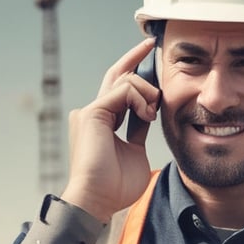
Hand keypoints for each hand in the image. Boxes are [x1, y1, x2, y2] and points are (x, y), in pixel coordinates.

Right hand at [61, 37, 159, 221]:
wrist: (98, 200)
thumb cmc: (116, 187)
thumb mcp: (135, 151)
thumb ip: (139, 130)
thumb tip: (149, 114)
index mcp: (102, 121)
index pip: (119, 88)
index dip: (134, 71)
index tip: (149, 55)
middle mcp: (93, 112)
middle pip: (117, 75)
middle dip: (134, 57)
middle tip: (150, 43)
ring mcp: (91, 111)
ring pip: (125, 80)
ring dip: (147, 92)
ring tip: (152, 113)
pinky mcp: (93, 112)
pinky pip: (123, 89)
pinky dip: (140, 98)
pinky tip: (147, 114)